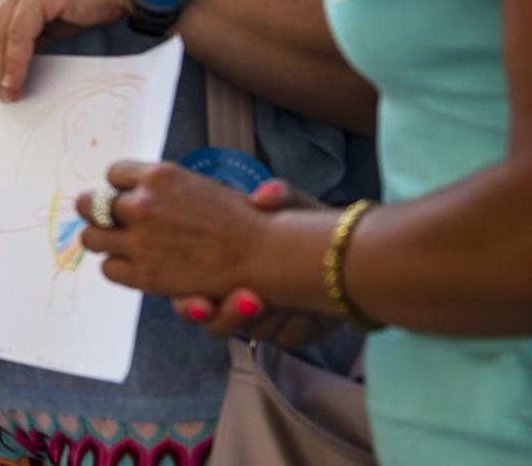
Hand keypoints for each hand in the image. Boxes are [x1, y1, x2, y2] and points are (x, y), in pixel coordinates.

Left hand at [0, 0, 133, 101]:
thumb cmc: (90, 0)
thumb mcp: (49, 21)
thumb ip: (26, 37)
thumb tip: (8, 69)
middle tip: (0, 94)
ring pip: (0, 34)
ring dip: (2, 69)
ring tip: (10, 93)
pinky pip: (17, 35)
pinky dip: (15, 62)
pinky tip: (16, 80)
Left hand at [77, 159, 268, 298]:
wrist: (265, 255)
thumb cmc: (239, 219)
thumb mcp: (200, 186)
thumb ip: (165, 186)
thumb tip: (137, 187)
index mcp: (159, 175)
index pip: (114, 174)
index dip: (120, 187)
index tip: (128, 195)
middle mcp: (143, 204)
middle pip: (90, 204)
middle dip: (98, 211)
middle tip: (109, 221)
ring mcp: (141, 240)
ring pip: (92, 238)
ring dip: (102, 239)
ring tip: (117, 243)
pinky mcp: (145, 273)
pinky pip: (109, 268)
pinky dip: (117, 266)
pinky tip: (135, 263)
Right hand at [170, 180, 333, 344]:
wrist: (346, 254)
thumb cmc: (305, 225)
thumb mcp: (293, 205)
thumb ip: (279, 195)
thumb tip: (264, 195)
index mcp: (217, 265)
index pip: (185, 290)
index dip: (189, 302)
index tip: (202, 302)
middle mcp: (232, 295)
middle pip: (210, 322)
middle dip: (226, 316)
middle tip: (249, 301)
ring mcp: (259, 316)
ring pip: (248, 332)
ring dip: (257, 320)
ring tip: (268, 301)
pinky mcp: (287, 330)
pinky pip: (281, 336)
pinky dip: (290, 323)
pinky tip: (304, 307)